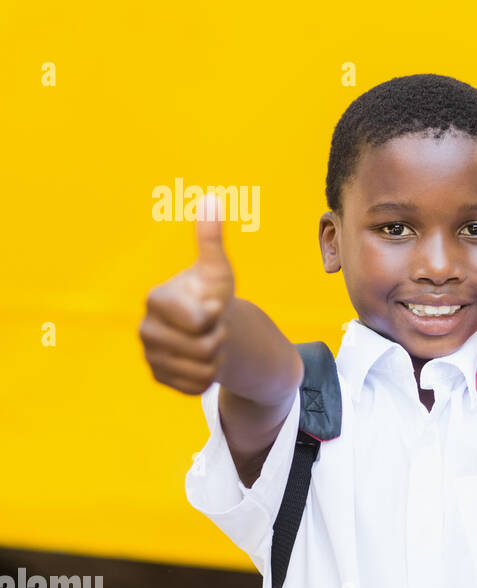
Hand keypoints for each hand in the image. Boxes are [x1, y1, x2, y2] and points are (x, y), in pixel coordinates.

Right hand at [139, 194, 235, 394]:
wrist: (210, 326)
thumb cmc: (211, 293)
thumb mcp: (217, 268)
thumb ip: (211, 238)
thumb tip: (212, 199)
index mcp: (156, 301)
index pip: (198, 321)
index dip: (215, 315)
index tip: (212, 305)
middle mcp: (145, 329)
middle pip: (203, 349)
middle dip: (219, 339)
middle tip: (213, 326)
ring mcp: (150, 356)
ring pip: (202, 370)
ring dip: (217, 359)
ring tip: (209, 342)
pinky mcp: (160, 378)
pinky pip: (197, 388)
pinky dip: (209, 378)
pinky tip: (204, 361)